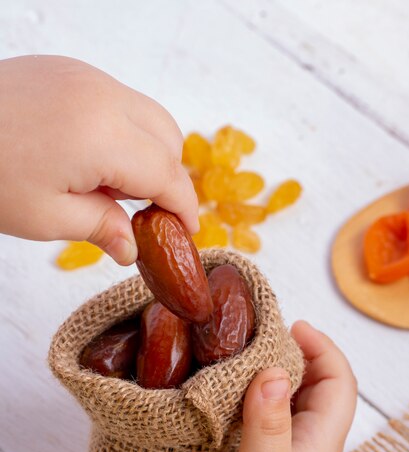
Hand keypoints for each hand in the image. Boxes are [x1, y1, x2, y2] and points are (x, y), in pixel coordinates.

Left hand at [0, 55, 197, 263]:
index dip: (183, 206)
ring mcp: (86, 76)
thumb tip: (133, 248)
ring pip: (148, 115)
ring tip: (109, 187)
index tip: (187, 231)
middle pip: (169, 137)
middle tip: (143, 214)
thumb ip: (102, 228)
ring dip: (147, 153)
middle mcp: (104, 95)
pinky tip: (91, 159)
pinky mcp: (69, 71)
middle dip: (167, 178)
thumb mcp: (46, 217)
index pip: (167, 173)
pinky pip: (119, 102)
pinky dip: (123, 133)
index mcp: (103, 135)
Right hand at [180, 321, 356, 451]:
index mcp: (320, 443)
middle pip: (319, 386)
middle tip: (266, 335)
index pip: (339, 383)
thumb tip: (276, 372)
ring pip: (293, 399)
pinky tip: (235, 392)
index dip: (323, 349)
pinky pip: (270, 416)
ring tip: (249, 355)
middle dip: (300, 354)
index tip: (293, 327)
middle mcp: (310, 444)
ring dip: (278, 373)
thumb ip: (269, 423)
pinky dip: (258, 395)